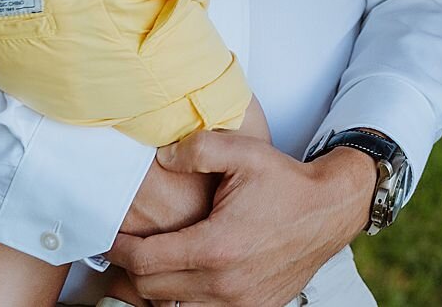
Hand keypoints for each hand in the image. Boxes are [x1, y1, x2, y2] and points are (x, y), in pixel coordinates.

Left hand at [106, 130, 374, 306]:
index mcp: (216, 247)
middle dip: (130, 271)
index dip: (120, 250)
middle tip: (124, 250)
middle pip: (151, 291)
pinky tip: (182, 279)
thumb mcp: (244, 153)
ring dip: (154, 291)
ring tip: (149, 266)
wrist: (330, 210)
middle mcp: (224, 284)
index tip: (111, 238)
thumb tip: (161, 156)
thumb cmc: (286, 182)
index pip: (145, 262)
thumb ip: (198, 149)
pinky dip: (184, 301)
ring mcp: (239, 303)